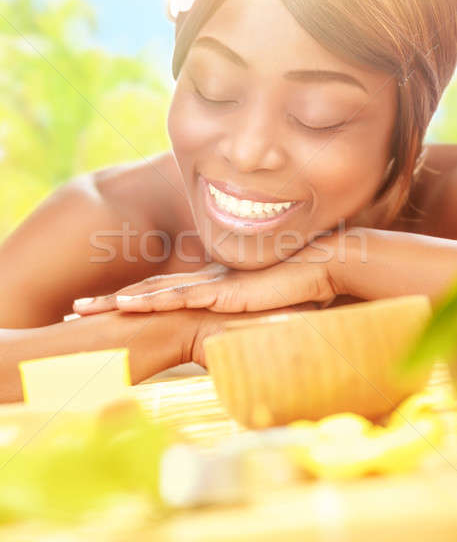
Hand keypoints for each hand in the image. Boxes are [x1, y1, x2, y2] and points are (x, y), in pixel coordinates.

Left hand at [73, 234, 341, 315]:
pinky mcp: (219, 291)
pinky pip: (177, 296)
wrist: (315, 269)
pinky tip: (124, 305)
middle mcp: (199, 283)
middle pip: (144, 291)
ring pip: (151, 293)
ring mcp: (207, 285)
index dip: (128, 301)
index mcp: (206, 288)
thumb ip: (244, 324)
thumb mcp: (260, 313)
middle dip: (107, 302)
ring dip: (114, 301)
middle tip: (76, 308)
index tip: (101, 309)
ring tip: (83, 308)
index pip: (159, 295)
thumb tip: (236, 342)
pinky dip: (148, 301)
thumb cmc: (292, 292)